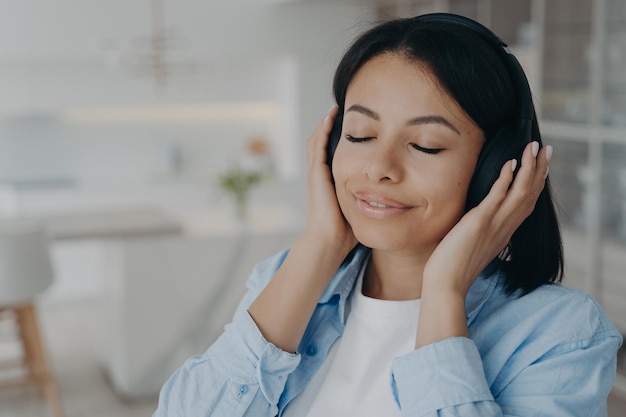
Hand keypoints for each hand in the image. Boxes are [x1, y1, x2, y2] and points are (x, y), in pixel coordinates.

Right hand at [304, 106, 357, 257]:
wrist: (330, 241)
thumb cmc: (346, 231)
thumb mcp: (361, 207)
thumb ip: (371, 198)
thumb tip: (393, 195)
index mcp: (332, 181)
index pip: (332, 152)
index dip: (341, 138)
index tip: (354, 124)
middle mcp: (321, 175)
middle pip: (322, 142)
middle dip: (331, 126)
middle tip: (342, 109)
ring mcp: (317, 174)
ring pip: (317, 141)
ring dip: (325, 123)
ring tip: (334, 108)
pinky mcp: (317, 174)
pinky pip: (317, 146)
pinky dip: (322, 130)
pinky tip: (330, 118)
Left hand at [423, 141, 551, 296]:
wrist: (446, 285)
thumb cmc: (453, 268)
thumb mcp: (473, 244)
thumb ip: (480, 230)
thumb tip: (476, 220)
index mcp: (504, 233)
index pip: (526, 204)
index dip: (536, 183)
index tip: (541, 165)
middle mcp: (504, 228)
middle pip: (530, 194)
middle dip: (539, 169)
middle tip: (545, 148)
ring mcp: (494, 225)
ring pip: (520, 192)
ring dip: (529, 168)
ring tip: (534, 147)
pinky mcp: (479, 223)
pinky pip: (497, 197)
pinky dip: (506, 179)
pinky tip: (510, 163)